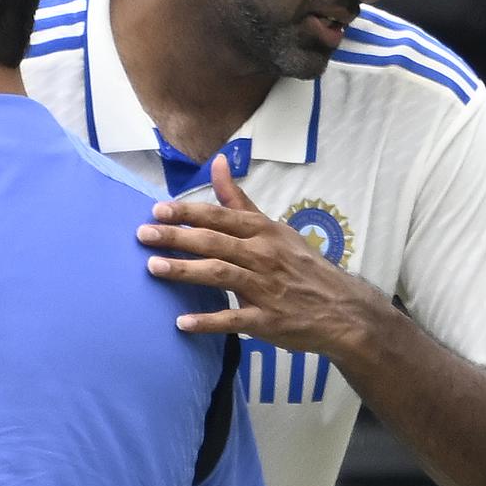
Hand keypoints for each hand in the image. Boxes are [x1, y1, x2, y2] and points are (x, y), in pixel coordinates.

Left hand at [136, 154, 386, 354]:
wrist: (343, 309)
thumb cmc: (301, 265)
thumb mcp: (273, 228)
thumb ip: (239, 200)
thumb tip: (217, 162)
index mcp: (262, 231)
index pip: (220, 216)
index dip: (187, 212)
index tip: (157, 210)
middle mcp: (262, 256)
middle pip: (214, 242)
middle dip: (176, 237)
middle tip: (142, 235)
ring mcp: (265, 288)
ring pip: (220, 275)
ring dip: (185, 271)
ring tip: (153, 268)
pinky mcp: (267, 320)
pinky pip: (234, 319)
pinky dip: (208, 322)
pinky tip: (182, 323)